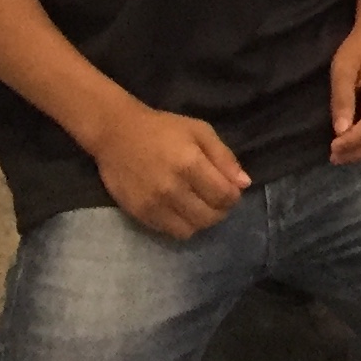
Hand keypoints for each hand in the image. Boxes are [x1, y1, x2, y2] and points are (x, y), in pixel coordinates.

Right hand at [90, 101, 249, 238]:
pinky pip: (171, 232)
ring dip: (203, 221)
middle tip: (217, 199)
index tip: (232, 190)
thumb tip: (244, 183)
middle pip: (210, 216)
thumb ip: (224, 157)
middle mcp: (173, 188)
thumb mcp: (199, 130)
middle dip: (221, 210)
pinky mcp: (140, 215)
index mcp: (190, 163)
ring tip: (200, 206)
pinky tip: (182, 210)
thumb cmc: (162, 128)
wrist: (116, 134)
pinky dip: (183, 225)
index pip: (224, 196)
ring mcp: (155, 205)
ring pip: (192, 229)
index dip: (234, 197)